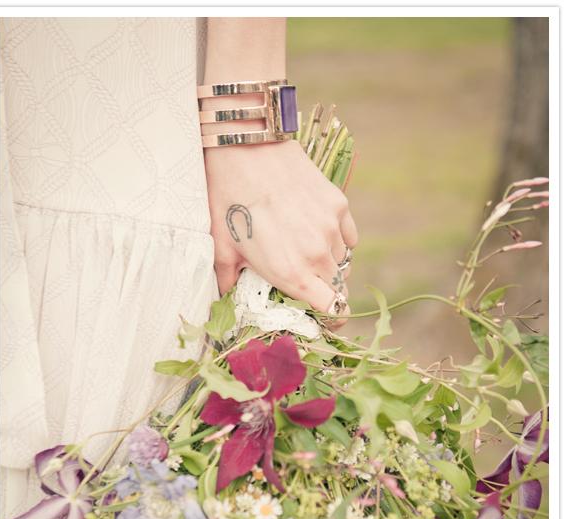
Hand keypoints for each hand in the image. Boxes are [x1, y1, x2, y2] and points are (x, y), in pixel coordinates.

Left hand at [204, 139, 357, 324]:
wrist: (246, 147)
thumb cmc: (228, 199)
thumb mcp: (222, 247)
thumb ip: (228, 280)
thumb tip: (226, 297)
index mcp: (291, 272)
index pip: (332, 309)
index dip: (332, 318)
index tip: (325, 319)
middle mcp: (317, 254)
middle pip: (337, 287)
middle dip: (324, 291)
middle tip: (304, 282)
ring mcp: (331, 228)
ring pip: (342, 261)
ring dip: (329, 265)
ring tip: (306, 253)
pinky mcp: (338, 204)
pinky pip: (348, 236)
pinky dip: (339, 241)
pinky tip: (319, 234)